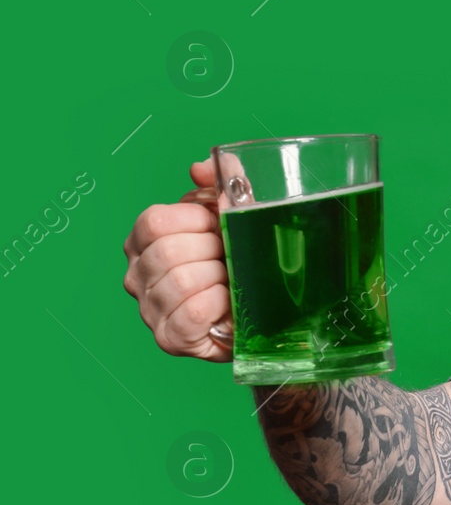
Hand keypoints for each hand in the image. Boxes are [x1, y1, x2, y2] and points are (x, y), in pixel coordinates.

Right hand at [123, 157, 233, 361]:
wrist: (259, 313)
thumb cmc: (239, 261)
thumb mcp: (232, 216)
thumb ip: (222, 184)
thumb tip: (203, 167)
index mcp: (143, 240)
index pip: (154, 220)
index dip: (196, 220)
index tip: (219, 227)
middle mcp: (136, 274)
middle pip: (168, 251)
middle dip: (213, 251)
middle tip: (231, 258)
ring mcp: (149, 309)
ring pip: (182, 281)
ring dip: (220, 278)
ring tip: (231, 281)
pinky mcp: (169, 337)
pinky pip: (193, 311)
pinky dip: (219, 303)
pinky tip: (227, 303)